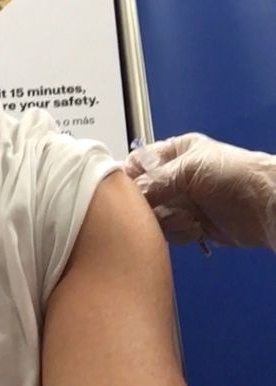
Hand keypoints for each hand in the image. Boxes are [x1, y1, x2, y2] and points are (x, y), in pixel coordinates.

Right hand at [125, 133, 275, 248]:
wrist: (266, 206)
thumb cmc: (233, 175)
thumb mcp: (189, 169)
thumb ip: (154, 181)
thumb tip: (129, 195)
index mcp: (174, 152)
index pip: (137, 163)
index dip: (128, 178)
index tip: (124, 193)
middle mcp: (174, 177)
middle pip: (141, 195)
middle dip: (150, 205)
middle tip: (162, 207)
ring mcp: (182, 202)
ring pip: (153, 217)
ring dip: (169, 221)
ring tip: (190, 218)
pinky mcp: (190, 225)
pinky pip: (169, 233)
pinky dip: (180, 233)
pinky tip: (198, 229)